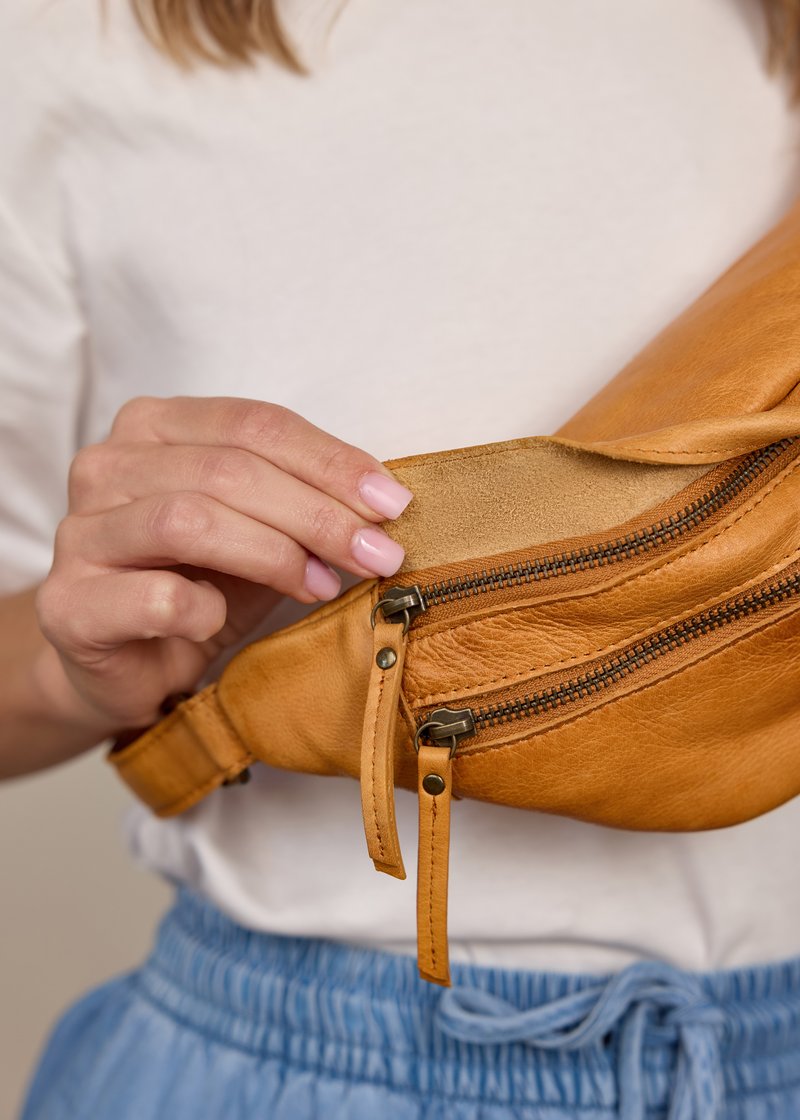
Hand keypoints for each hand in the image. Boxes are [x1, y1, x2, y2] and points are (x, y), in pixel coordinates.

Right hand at [34, 396, 412, 731]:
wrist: (125, 665)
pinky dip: (205, 608)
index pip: (255, 424)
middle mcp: (108, 465)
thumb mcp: (260, 532)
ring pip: (190, 519)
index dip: (331, 461)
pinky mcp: (69, 603)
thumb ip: (303, 505)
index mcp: (156, 426)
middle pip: (229, 469)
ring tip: (321, 586)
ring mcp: (82, 532)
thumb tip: (384, 506)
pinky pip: (155, 595)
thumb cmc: (199, 585)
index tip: (393, 504)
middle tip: (378, 555)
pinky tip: (220, 619)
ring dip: (274, 555)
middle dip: (318, 513)